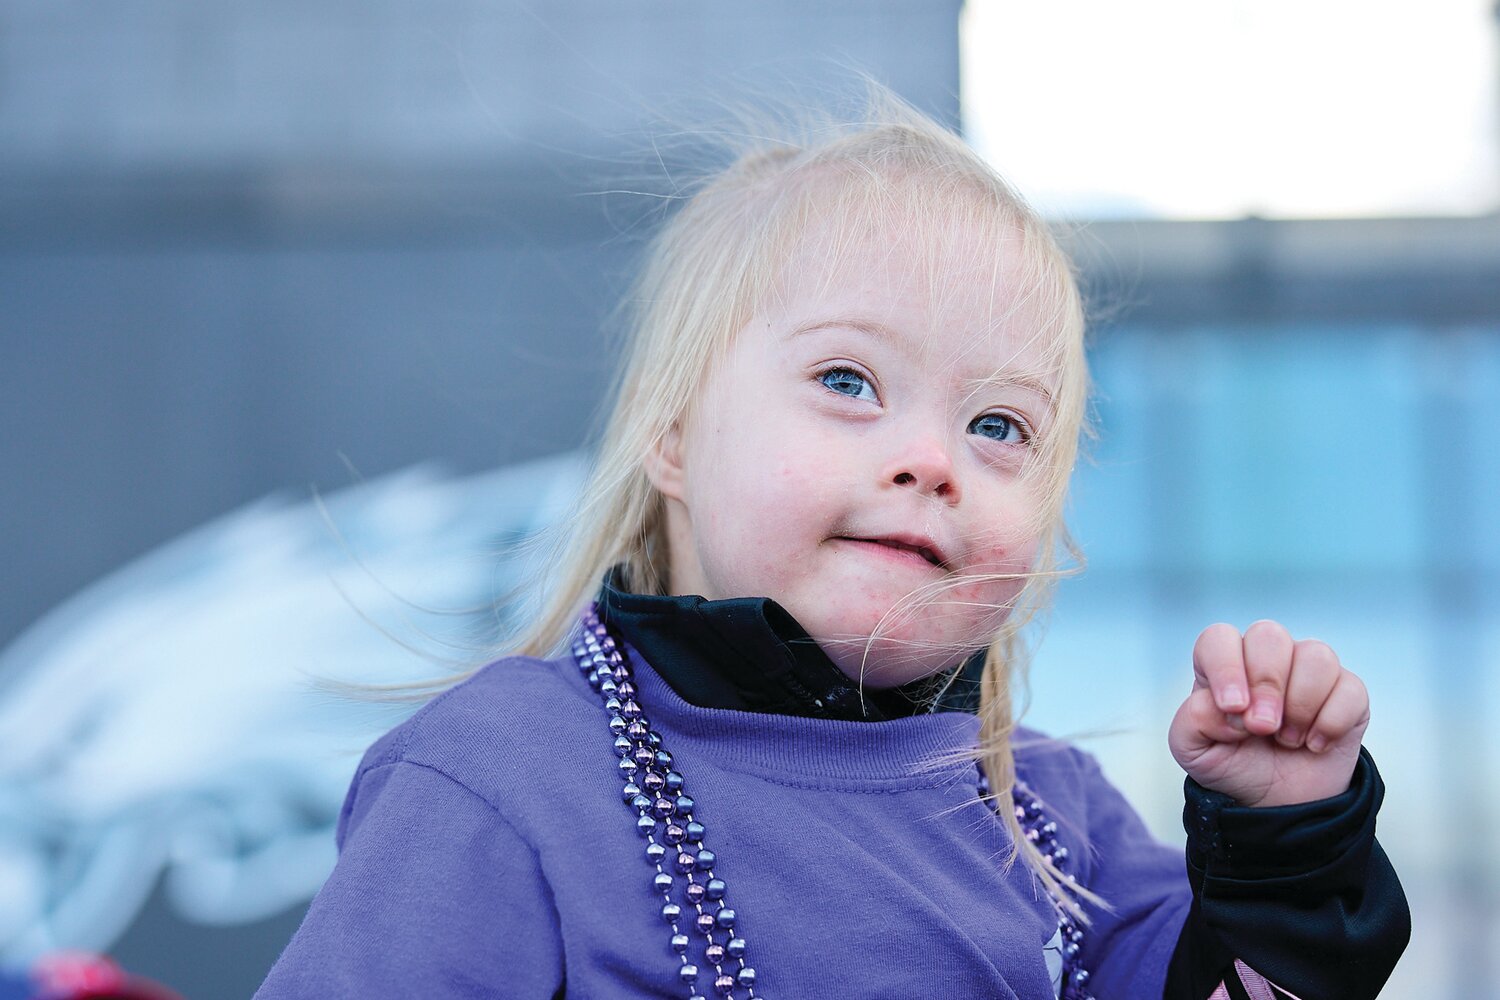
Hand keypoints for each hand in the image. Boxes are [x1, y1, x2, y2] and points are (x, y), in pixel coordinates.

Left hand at [1168, 621, 1368, 807]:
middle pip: (1269, 635)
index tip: (1233, 708)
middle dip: (1267, 686)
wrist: (1278, 801)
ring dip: (1301, 705)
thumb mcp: (1193, 750)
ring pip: (1316, 655)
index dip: (1226, 668)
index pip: (1219, 638)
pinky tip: (1315, 744)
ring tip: (1288, 739)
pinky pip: (1350, 688)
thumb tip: (1228, 707)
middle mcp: (1266, 659)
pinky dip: (1331, 723)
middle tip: (1263, 728)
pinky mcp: (1347, 692)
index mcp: (1223, 665)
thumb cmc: (1234, 765)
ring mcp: (1308, 671)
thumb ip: (1194, 720)